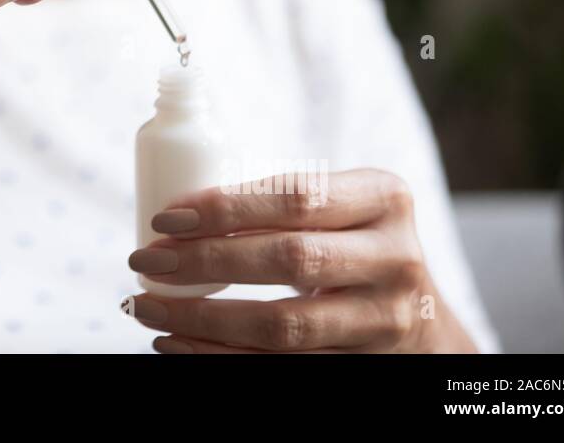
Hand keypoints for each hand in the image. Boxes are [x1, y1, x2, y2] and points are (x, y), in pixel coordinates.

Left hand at [122, 168, 479, 352]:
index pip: (295, 197)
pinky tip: (176, 342)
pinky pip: (281, 367)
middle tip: (145, 261)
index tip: (164, 217)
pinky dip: (218, 355)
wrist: (418, 312)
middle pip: (289, 259)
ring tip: (147, 306)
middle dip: (204, 261)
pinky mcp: (364, 366)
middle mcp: (394, 258)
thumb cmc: (350, 242)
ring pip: (282, 326)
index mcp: (383, 198)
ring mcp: (384, 319)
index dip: (224, 207)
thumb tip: (173, 211)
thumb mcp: (338, 206)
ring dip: (201, 318)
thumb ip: (278, 202)